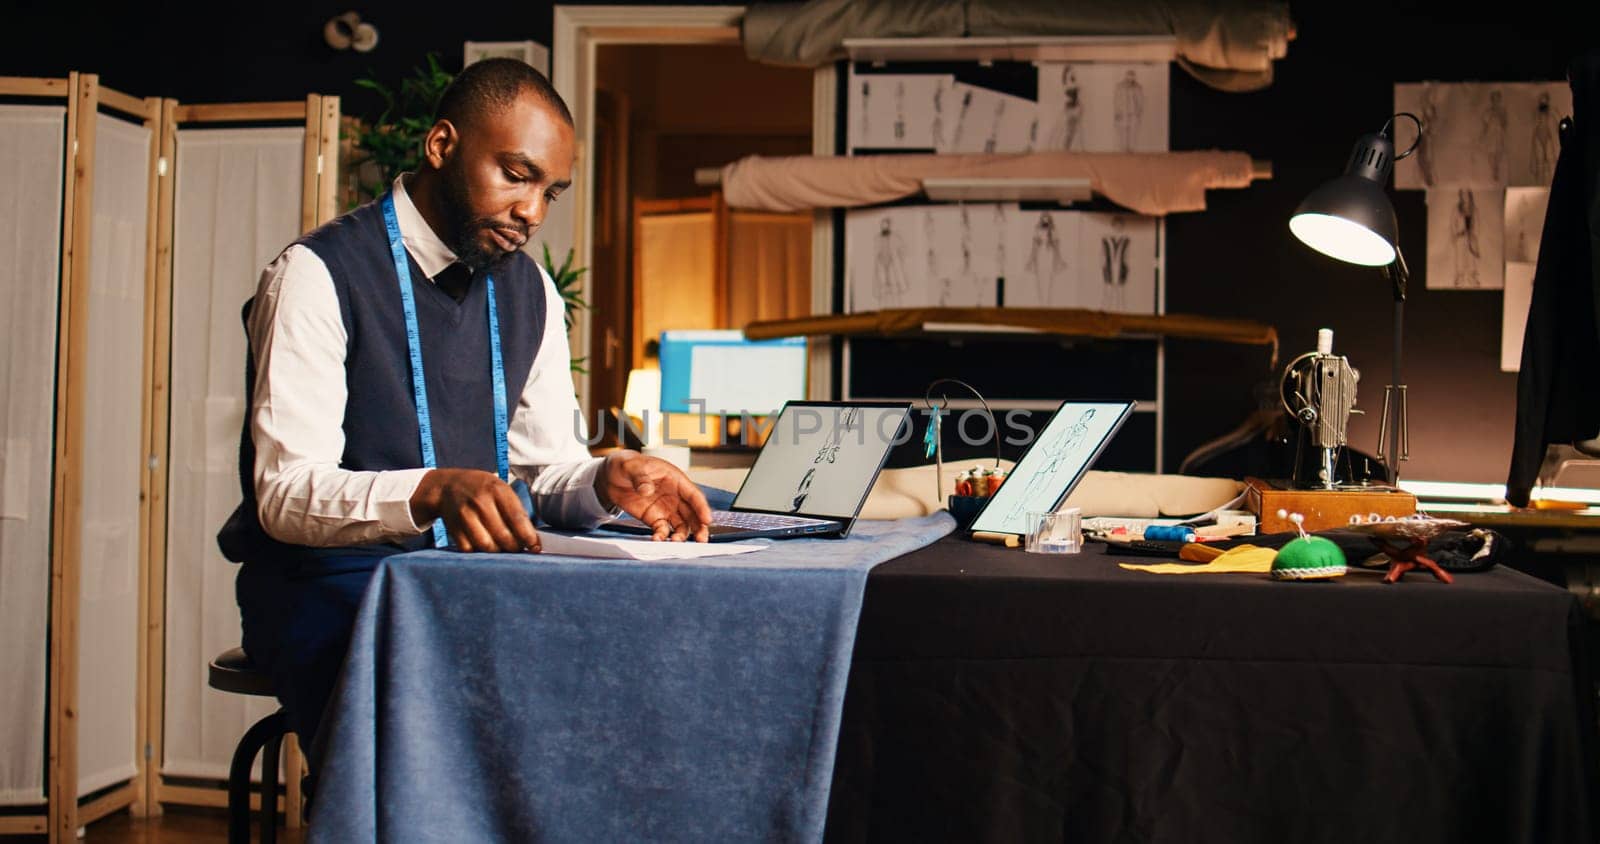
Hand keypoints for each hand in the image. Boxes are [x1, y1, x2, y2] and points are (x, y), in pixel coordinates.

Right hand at [409, 468, 541, 552]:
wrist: (447, 487)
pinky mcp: (454, 529)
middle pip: (503, 536)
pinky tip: (485, 546)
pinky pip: (471, 550)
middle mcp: (481, 502)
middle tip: (518, 548)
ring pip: (487, 546)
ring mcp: (465, 516)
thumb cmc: (482, 490)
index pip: (517, 518)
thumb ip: (516, 511)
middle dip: (515, 547)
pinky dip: (480, 552)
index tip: (535, 546)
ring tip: (503, 548)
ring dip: (498, 552)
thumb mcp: (501, 490)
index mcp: (497, 490)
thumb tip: (533, 540)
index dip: (528, 537)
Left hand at [598, 451, 711, 541]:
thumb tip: (647, 489)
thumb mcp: (631, 466)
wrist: (611, 477)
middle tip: (701, 539)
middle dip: (699, 527)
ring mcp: (666, 509)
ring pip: (681, 525)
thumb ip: (640, 477)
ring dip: (682, 535)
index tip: (707, 520)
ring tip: (676, 543)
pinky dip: (662, 537)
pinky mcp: (654, 519)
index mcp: (674, 479)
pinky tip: (657, 540)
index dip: (701, 507)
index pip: (693, 494)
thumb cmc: (626, 465)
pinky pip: (663, 530)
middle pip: (692, 513)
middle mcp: (674, 496)